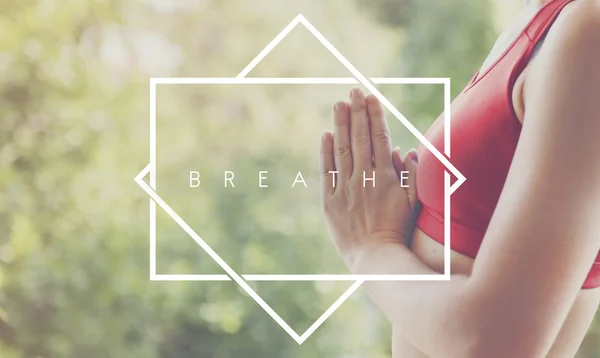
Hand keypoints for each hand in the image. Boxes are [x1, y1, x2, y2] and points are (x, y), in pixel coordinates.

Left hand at [320, 88, 419, 270]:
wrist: (375, 257)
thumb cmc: (398, 229)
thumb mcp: (412, 202)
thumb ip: (409, 174)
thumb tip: (401, 148)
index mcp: (386, 177)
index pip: (379, 138)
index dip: (375, 116)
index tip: (371, 97)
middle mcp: (365, 179)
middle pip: (360, 139)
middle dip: (357, 112)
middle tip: (353, 91)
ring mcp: (345, 189)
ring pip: (342, 151)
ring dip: (340, 125)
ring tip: (339, 104)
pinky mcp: (329, 201)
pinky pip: (326, 172)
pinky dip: (325, 152)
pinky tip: (326, 134)